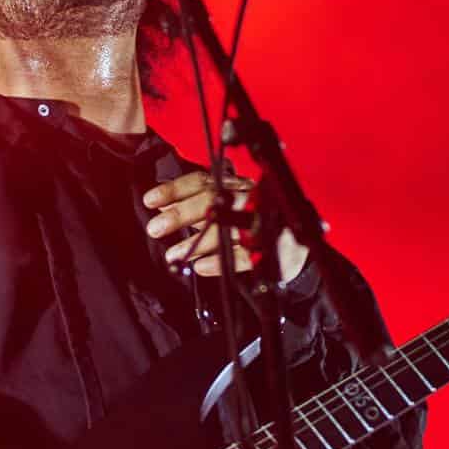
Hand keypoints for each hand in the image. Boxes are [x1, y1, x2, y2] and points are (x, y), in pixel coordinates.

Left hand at [144, 169, 307, 283]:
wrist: (296, 244)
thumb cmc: (253, 221)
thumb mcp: (225, 206)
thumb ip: (196, 204)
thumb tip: (162, 206)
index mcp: (237, 185)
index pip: (204, 181)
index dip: (176, 189)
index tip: (151, 201)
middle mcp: (251, 198)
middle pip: (213, 201)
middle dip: (181, 214)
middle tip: (156, 229)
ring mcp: (263, 224)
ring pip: (227, 229)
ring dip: (196, 243)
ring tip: (173, 254)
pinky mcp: (272, 251)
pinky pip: (243, 257)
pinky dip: (219, 263)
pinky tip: (200, 266)